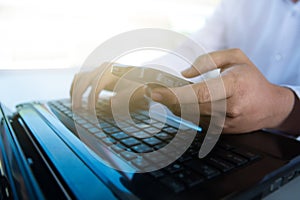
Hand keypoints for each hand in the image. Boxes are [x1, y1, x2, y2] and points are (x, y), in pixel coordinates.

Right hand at [70, 62, 146, 109]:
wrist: (139, 77)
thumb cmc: (136, 87)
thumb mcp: (132, 93)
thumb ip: (124, 98)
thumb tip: (111, 102)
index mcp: (111, 72)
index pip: (96, 85)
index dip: (91, 99)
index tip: (90, 111)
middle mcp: (103, 68)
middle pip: (85, 80)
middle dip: (79, 95)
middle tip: (76, 109)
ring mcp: (98, 68)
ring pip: (80, 78)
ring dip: (74, 91)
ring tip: (74, 104)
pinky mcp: (96, 71)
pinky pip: (81, 77)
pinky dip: (76, 86)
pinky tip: (74, 96)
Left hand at [150, 49, 294, 132]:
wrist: (271, 106)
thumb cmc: (252, 78)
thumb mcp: (236, 58)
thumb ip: (208, 60)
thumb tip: (185, 73)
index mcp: (234, 85)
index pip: (200, 93)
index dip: (176, 95)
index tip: (157, 93)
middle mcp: (230, 107)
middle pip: (191, 108)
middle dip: (169, 101)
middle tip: (154, 94)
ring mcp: (226, 122)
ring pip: (192, 116)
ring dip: (176, 107)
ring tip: (167, 97)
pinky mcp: (222, 131)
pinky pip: (199, 122)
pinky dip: (187, 113)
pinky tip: (183, 105)